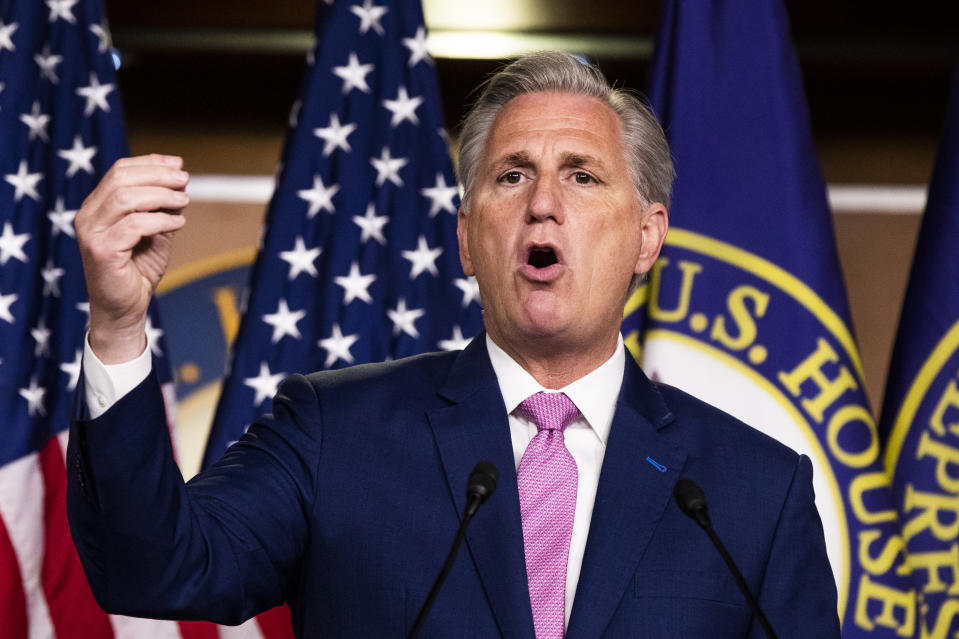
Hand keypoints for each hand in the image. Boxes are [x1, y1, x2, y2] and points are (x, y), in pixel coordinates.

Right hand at [76, 155, 189, 363]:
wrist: (125, 308)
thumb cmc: (138, 270)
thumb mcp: (155, 232)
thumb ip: (162, 208)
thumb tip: (180, 180)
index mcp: (96, 207)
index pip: (119, 171)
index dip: (150, 163)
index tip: (177, 164)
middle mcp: (88, 216)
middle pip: (121, 180)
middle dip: (157, 176)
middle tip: (184, 181)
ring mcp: (91, 233)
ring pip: (125, 199)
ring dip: (160, 196)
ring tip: (183, 201)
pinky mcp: (101, 251)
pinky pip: (134, 226)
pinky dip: (160, 221)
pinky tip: (177, 223)